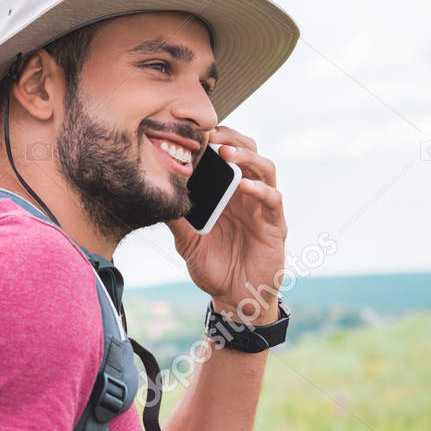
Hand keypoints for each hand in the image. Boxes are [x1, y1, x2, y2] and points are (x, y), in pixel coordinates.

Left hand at [165, 125, 286, 324]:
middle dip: (232, 138)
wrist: (234, 299)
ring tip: (227, 153)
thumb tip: (155, 197)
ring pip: (265, 169)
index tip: (194, 130)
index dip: (215, 139)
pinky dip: (260, 189)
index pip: (226, 155)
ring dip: (247, 157)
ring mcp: (263, 208)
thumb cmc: (213, 268)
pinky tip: (243, 186)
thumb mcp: (187, 242)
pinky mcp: (275, 225)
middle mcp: (247, 194)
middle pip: (248, 152)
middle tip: (212, 134)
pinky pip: (273, 199)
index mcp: (227, 193)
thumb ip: (176, 220)